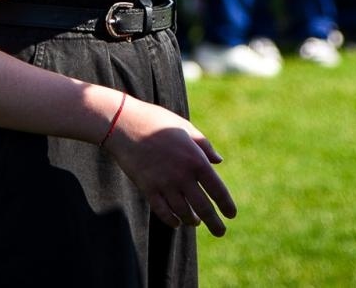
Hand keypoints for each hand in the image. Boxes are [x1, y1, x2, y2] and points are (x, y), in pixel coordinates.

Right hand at [102, 97, 236, 235]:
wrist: (124, 124)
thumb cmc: (156, 122)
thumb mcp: (185, 127)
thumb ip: (204, 145)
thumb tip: (219, 161)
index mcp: (196, 159)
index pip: (217, 189)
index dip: (226, 205)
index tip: (231, 214)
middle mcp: (182, 175)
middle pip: (203, 208)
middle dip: (214, 223)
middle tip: (221, 232)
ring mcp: (164, 184)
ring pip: (183, 212)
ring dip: (191, 220)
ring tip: (195, 222)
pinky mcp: (147, 188)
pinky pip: (163, 211)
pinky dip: (171, 220)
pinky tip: (176, 222)